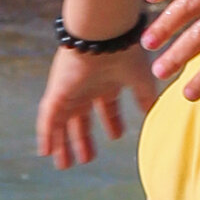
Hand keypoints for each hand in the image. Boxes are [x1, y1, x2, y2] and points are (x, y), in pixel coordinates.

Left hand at [36, 42, 159, 168]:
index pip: (107, 106)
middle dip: (84, 138)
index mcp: (107, 81)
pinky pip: (47, 119)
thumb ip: (146, 98)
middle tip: (88, 159)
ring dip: (63, 143)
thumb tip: (153, 114)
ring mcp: (69, 90)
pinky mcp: (56, 92)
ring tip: (65, 164)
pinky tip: (45, 152)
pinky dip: (46, 135)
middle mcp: (86, 87)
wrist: (104, 35)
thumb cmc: (124, 52)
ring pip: (63, 122)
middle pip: (82, 118)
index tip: (116, 136)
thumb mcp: (141, 80)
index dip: (111, 121)